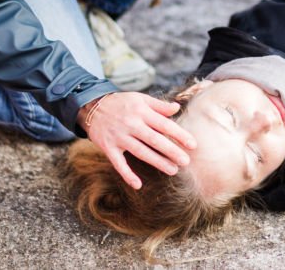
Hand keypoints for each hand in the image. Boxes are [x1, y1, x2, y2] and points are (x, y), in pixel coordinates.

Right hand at [78, 92, 196, 189]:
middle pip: (154, 140)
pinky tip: (138, 185)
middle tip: (186, 161)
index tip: (192, 145)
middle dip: (171, 151)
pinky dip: (127, 174)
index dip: (179, 134)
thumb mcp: (140, 99)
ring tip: (173, 170)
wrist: (92, 106)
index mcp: (142, 112)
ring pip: (140, 152)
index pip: (164, 124)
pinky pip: (118, 163)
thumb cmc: (121, 103)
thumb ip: (159, 105)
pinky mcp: (108, 147)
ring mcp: (119, 137)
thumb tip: (177, 108)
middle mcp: (132, 124)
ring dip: (157, 162)